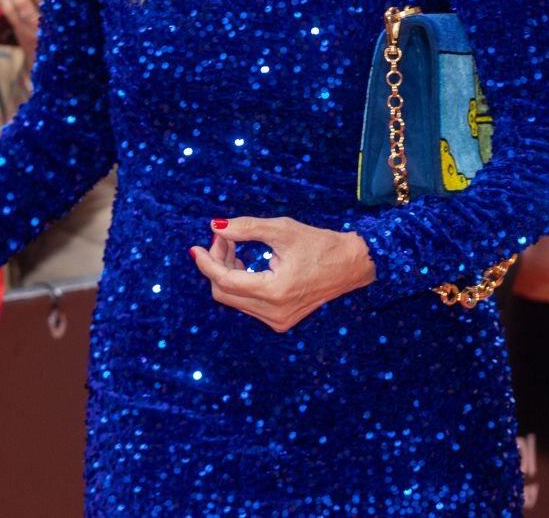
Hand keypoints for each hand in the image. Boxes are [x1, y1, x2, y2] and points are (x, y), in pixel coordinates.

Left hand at [191, 217, 376, 332]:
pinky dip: (239, 284)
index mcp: (274, 292)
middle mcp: (274, 312)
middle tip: (223, 240)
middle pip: (224, 292)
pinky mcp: (281, 321)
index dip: (206, 262)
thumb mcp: (282, 230)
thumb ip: (245, 228)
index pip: (224, 280)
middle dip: (217, 264)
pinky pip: (247, 304)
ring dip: (226, 273)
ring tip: (234, 247)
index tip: (196, 246)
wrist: (352, 265)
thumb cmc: (320, 245)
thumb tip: (215, 226)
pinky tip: (244, 264)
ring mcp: (278, 320)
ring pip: (234, 300)